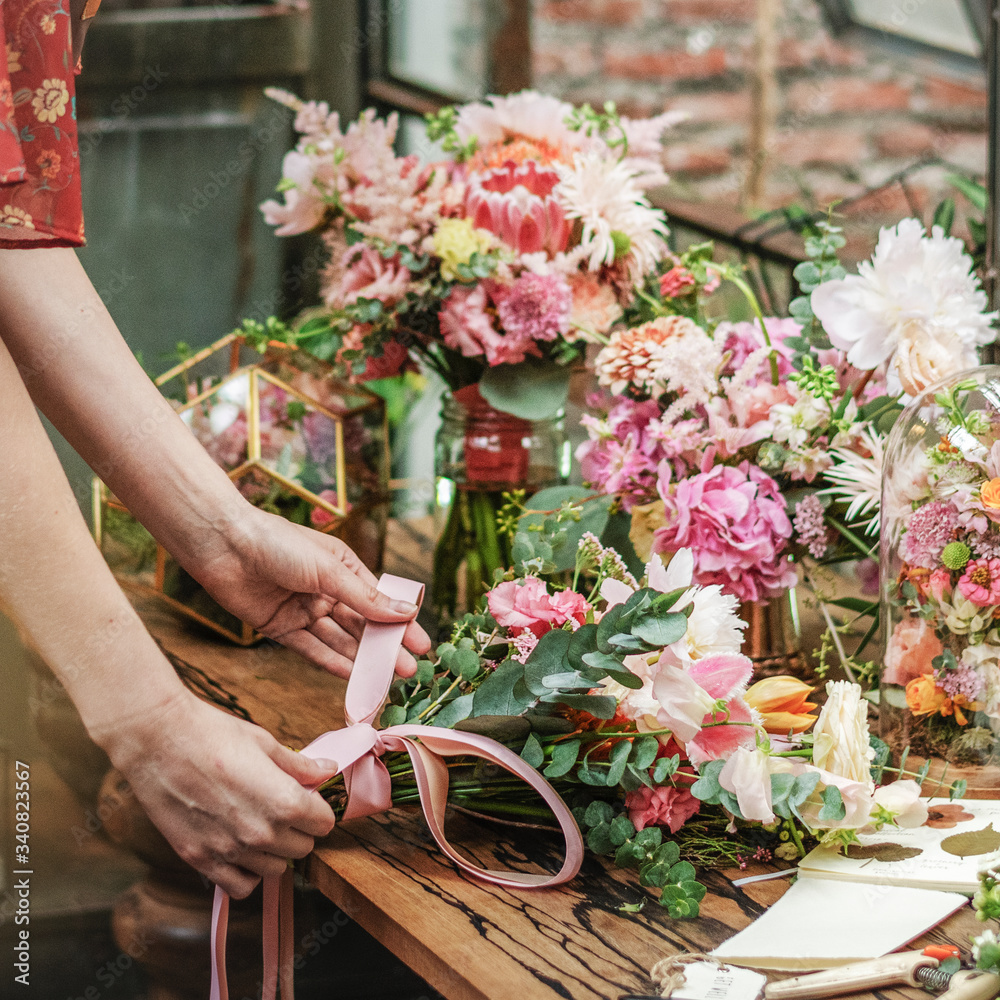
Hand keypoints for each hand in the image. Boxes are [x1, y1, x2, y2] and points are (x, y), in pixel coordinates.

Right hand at [100, 689, 338, 897]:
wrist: (158, 739)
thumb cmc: (212, 734)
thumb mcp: (264, 743)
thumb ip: (299, 765)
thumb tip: (327, 770)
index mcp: (284, 802)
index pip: (324, 824)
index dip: (319, 809)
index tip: (308, 799)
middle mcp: (260, 834)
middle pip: (303, 848)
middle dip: (300, 829)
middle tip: (283, 808)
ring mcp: (229, 851)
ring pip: (275, 870)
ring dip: (274, 851)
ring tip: (259, 824)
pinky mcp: (199, 859)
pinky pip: (239, 886)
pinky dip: (246, 873)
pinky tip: (240, 849)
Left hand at [193, 507, 430, 677]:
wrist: (223, 544)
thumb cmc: (278, 544)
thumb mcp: (329, 570)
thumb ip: (366, 598)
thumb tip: (406, 612)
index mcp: (343, 568)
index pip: (379, 601)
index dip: (400, 624)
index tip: (421, 645)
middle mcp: (326, 591)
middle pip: (361, 625)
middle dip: (384, 648)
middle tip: (407, 671)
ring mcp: (304, 611)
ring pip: (338, 641)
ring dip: (360, 660)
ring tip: (382, 680)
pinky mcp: (280, 628)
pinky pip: (310, 650)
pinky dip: (329, 663)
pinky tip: (350, 676)